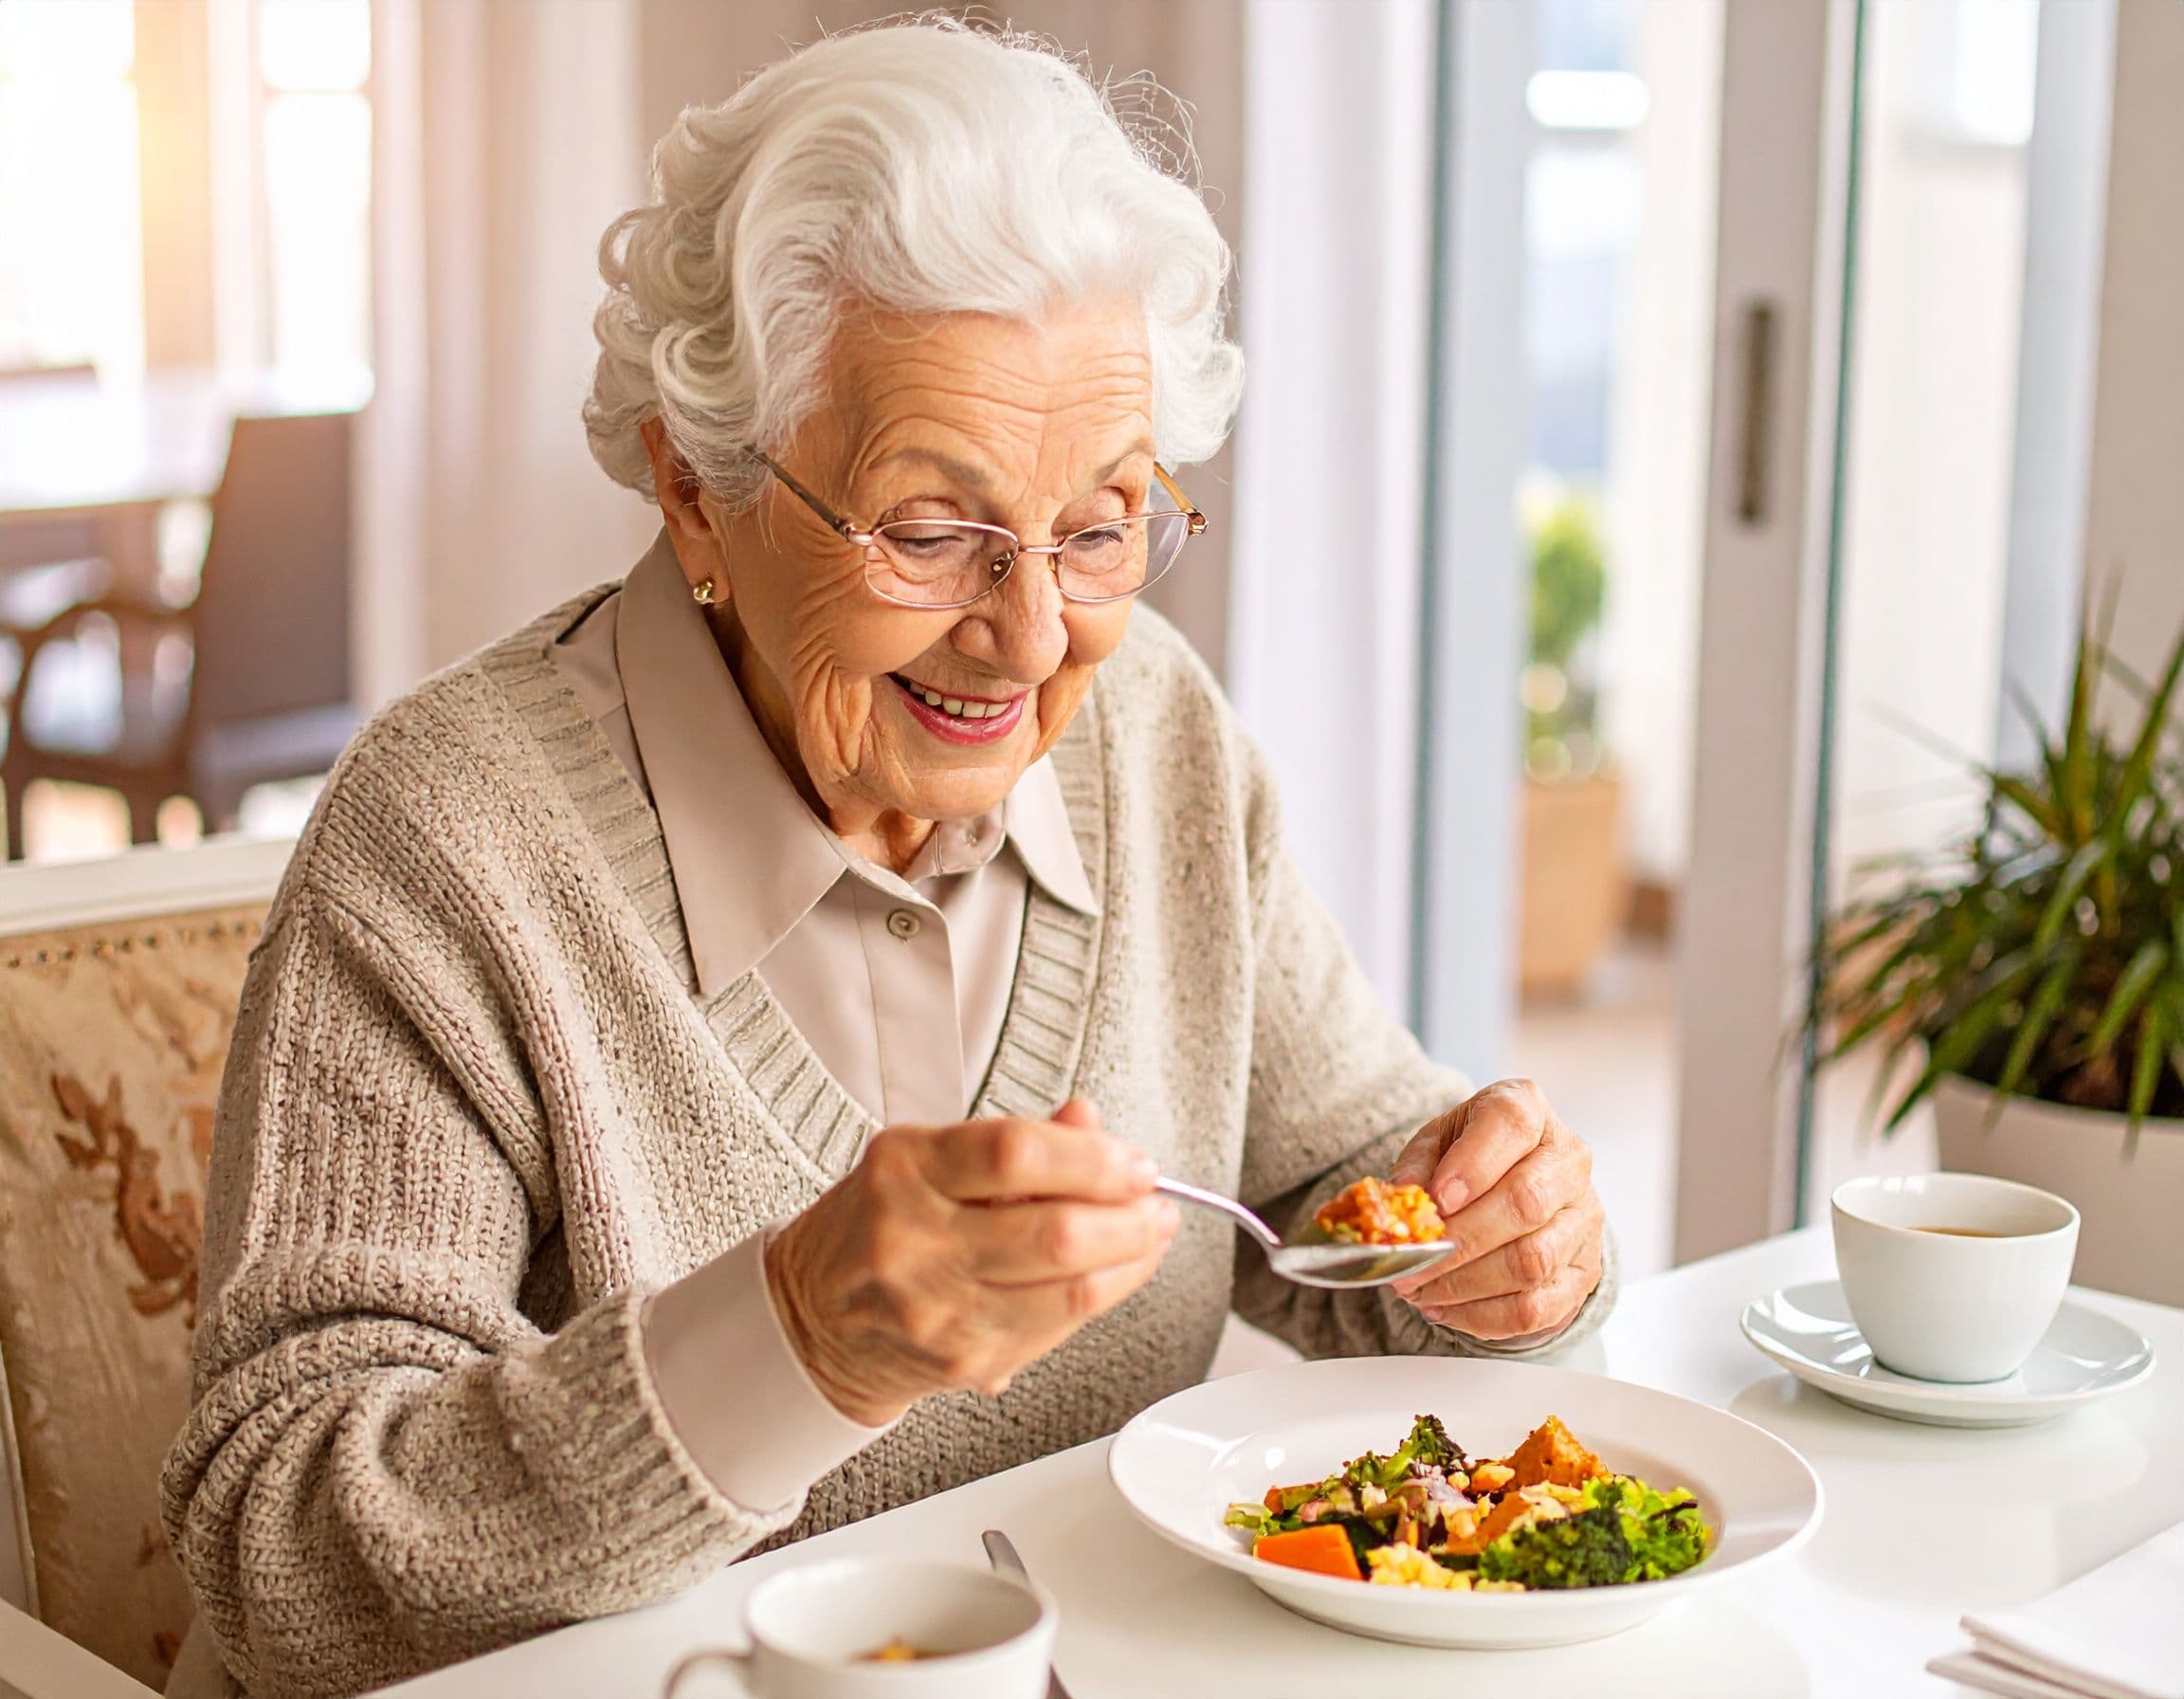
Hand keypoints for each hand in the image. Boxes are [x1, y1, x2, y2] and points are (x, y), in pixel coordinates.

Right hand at [766, 1099, 1179, 1425]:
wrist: (812, 1318)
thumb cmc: (878, 1224)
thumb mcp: (928, 1159)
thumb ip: (1015, 1143)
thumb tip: (1090, 1122)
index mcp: (905, 1167)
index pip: (1018, 1154)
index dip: (1095, 1157)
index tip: (1134, 1161)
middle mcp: (914, 1239)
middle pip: (1056, 1232)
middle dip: (1130, 1217)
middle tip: (1157, 1204)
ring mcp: (937, 1308)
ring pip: (1069, 1291)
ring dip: (1131, 1261)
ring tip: (1150, 1237)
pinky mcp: (960, 1361)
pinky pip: (1056, 1330)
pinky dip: (1101, 1298)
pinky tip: (1115, 1275)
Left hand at [1385, 1078, 1603, 1341]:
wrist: (1515, 1187)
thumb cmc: (1468, 1159)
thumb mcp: (1435, 1144)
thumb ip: (1417, 1165)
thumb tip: (1404, 1196)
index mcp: (1528, 1109)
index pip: (1510, 1124)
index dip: (1472, 1165)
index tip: (1435, 1200)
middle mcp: (1567, 1160)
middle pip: (1525, 1203)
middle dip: (1461, 1240)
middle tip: (1412, 1262)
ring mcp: (1583, 1218)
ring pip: (1532, 1261)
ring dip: (1466, 1284)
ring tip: (1420, 1288)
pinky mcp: (1582, 1271)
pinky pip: (1538, 1307)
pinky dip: (1483, 1316)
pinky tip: (1445, 1308)